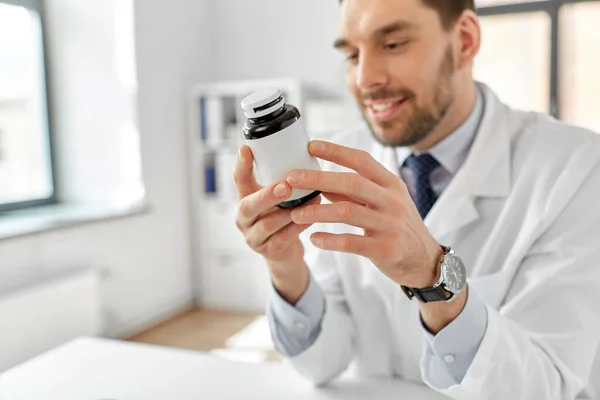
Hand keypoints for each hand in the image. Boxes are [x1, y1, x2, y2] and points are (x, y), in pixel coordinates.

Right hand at [233, 145, 320, 303]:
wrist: (284, 254)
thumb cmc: (281, 218)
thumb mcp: (275, 199)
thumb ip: (280, 181)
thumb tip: (302, 150)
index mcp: (245, 199)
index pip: (239, 180)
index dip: (241, 165)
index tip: (246, 149)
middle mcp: (244, 218)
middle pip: (249, 205)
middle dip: (267, 195)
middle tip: (285, 186)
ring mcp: (253, 237)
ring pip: (268, 224)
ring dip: (291, 211)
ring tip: (311, 199)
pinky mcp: (269, 252)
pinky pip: (283, 238)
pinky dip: (298, 227)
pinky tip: (311, 218)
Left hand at [286, 140, 441, 288]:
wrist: (424, 260)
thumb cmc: (398, 227)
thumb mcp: (382, 203)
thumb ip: (354, 193)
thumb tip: (320, 182)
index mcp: (391, 184)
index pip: (361, 160)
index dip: (335, 152)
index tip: (310, 146)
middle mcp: (392, 200)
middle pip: (351, 183)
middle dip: (318, 179)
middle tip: (292, 179)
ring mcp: (390, 225)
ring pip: (347, 212)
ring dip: (317, 212)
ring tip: (295, 214)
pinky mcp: (386, 249)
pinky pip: (351, 242)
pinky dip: (330, 240)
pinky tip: (314, 239)